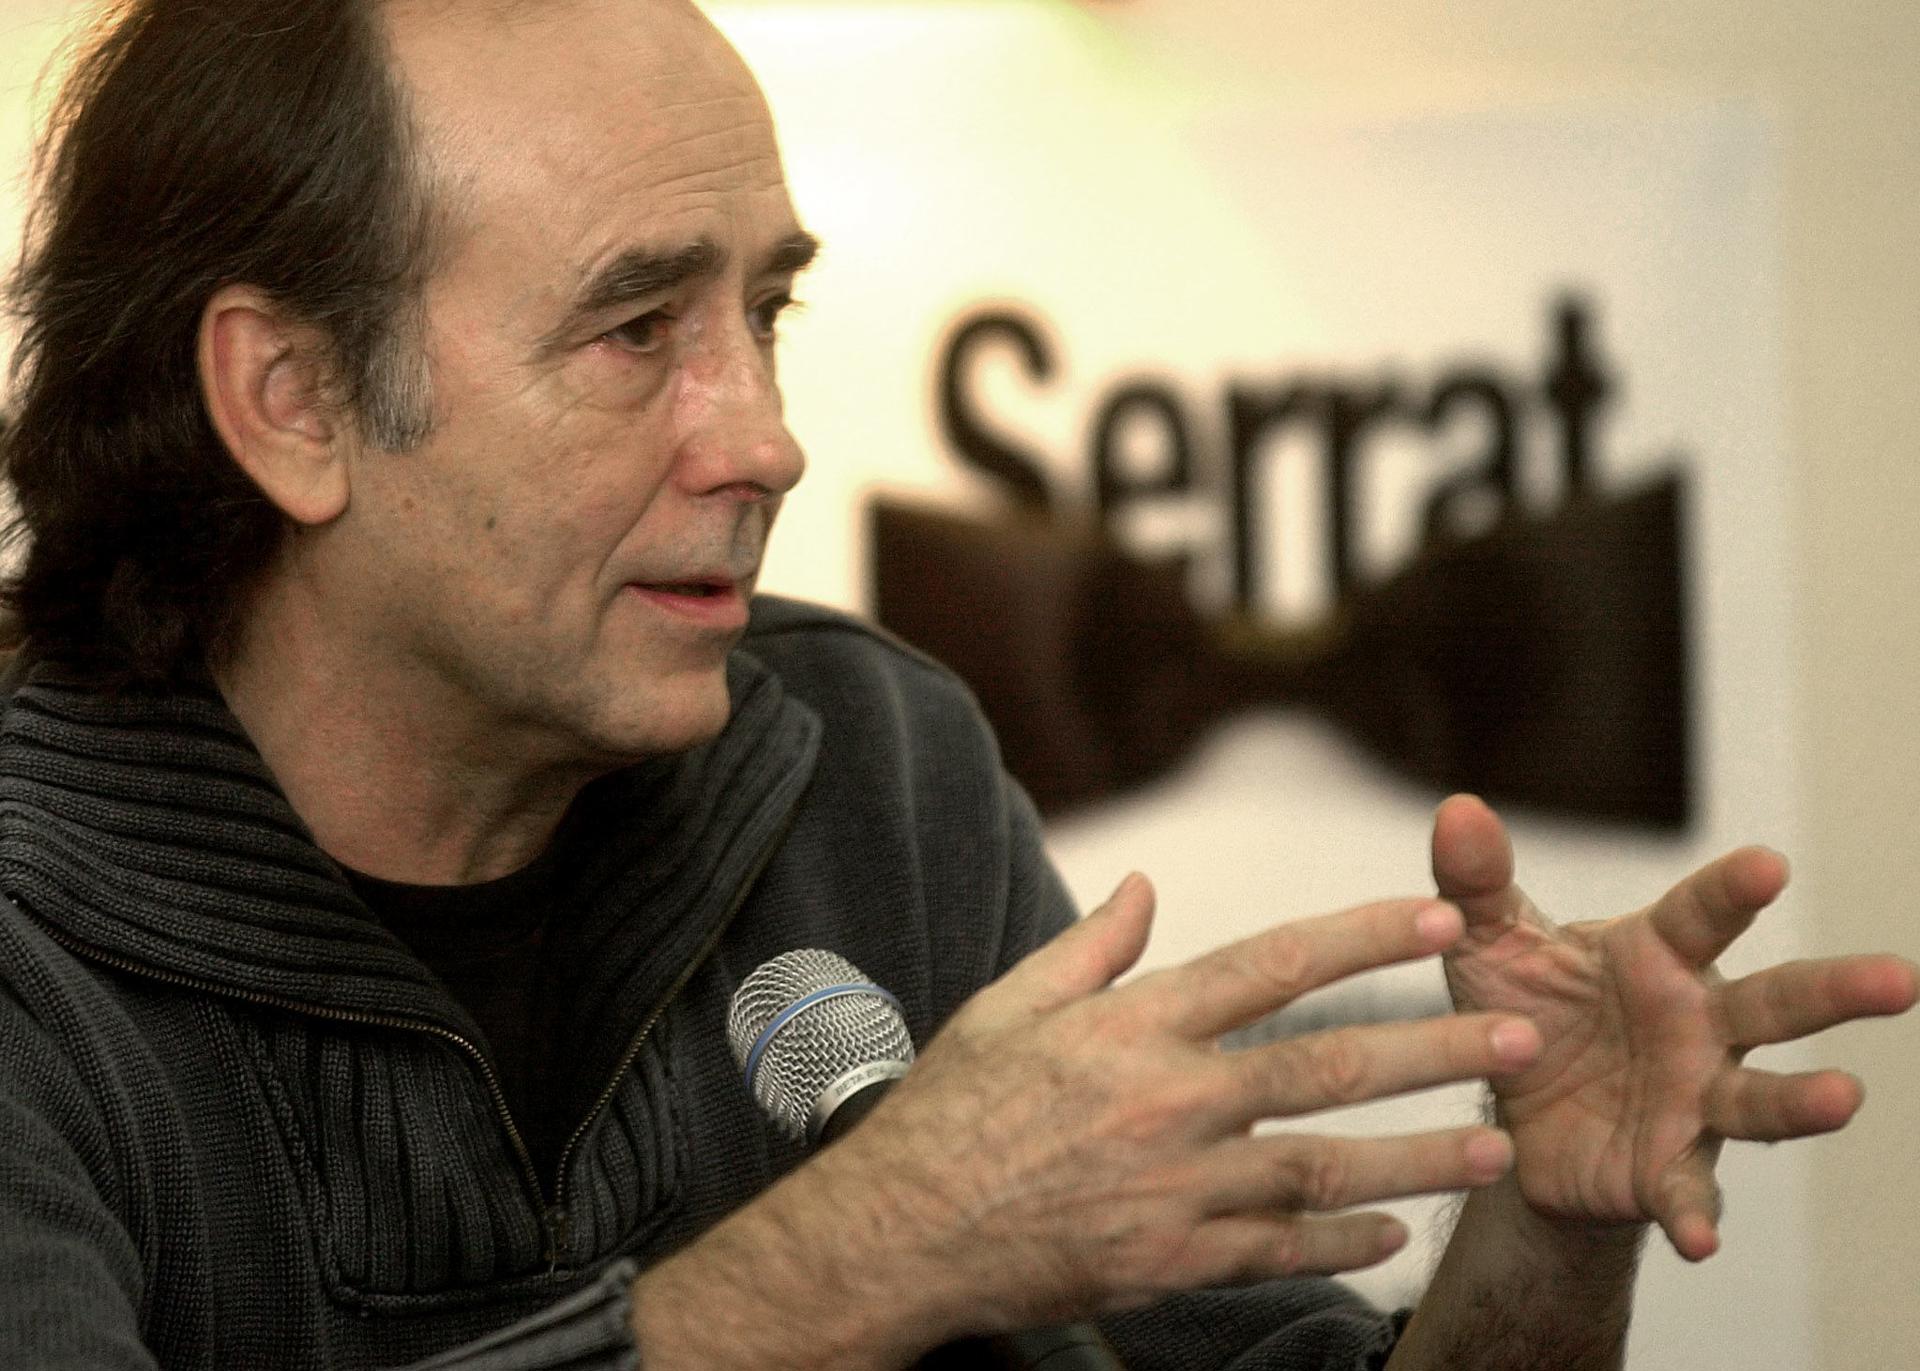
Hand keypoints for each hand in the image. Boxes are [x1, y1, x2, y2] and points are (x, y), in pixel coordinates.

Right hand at [825, 874, 1541, 1340]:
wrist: (903, 1232)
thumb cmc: (953, 1111)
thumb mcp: (1008, 1005)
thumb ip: (1090, 946)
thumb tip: (1141, 887)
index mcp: (1135, 1026)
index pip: (1274, 964)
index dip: (1365, 936)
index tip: (1439, 918)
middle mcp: (1171, 1101)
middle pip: (1328, 1066)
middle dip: (1436, 1047)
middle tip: (1520, 1037)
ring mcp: (1178, 1187)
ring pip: (1325, 1167)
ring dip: (1419, 1156)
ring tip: (1495, 1145)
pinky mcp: (1173, 1259)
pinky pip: (1278, 1250)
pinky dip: (1341, 1242)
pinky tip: (1393, 1235)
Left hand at [1431, 794, 1917, 1259]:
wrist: (1509, 1112)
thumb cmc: (1520, 1005)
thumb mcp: (1486, 942)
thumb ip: (1475, 879)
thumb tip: (1458, 810)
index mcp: (1656, 955)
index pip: (1702, 915)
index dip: (1733, 890)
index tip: (1769, 864)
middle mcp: (1697, 1023)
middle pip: (1776, 1002)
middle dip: (1836, 991)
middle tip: (1900, 978)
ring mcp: (1693, 1098)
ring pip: (1760, 1099)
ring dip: (1801, 1101)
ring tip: (1843, 1096)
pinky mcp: (1666, 1167)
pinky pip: (1688, 1193)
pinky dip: (1696, 1215)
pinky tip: (1701, 1239)